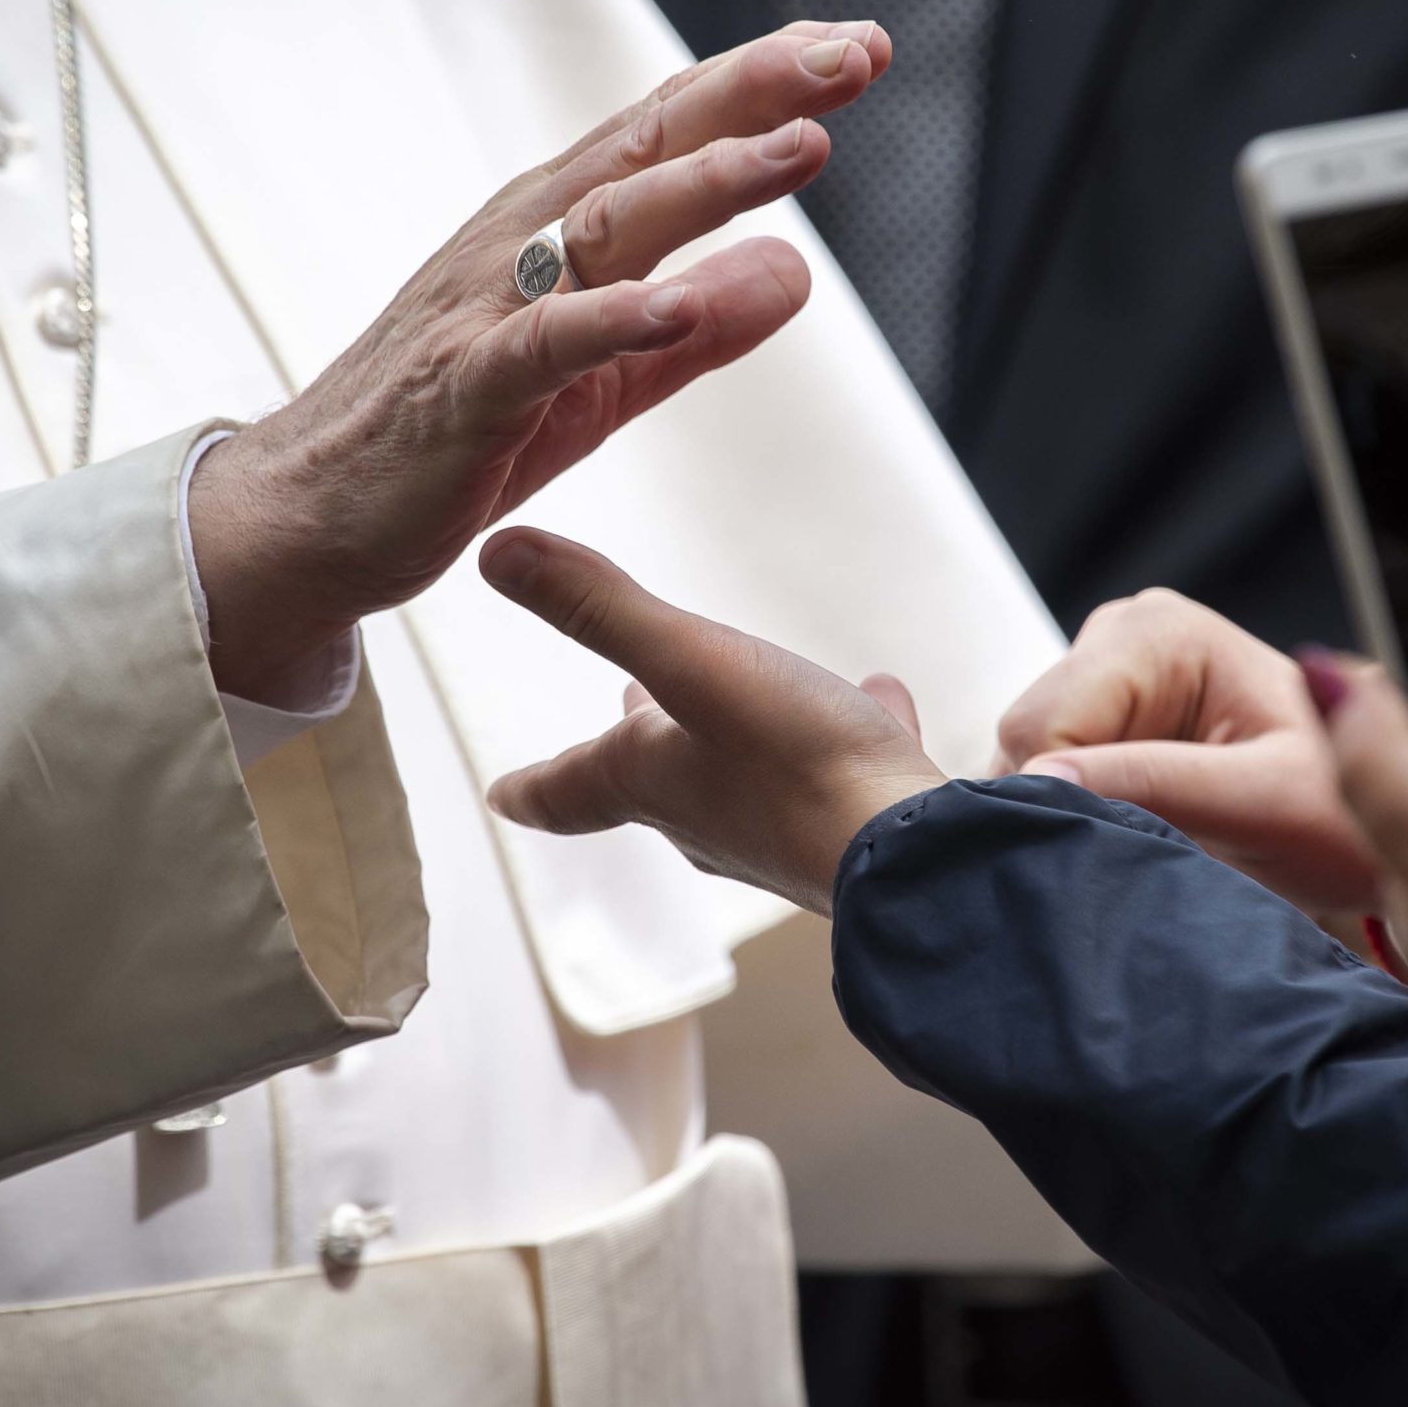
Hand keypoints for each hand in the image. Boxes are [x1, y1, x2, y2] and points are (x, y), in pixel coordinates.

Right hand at [189, 22, 889, 699]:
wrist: (314, 515)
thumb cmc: (460, 431)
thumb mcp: (610, 381)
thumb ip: (704, 327)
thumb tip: (800, 269)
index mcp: (561, 229)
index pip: (672, 131)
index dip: (764, 86)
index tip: (857, 49)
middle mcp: (525, 242)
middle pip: (650, 145)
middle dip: (755, 94)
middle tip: (852, 56)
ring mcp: (490, 308)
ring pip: (607, 225)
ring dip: (707, 183)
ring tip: (801, 152)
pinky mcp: (466, 388)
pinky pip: (544, 345)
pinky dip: (613, 320)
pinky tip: (680, 304)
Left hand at [475, 528, 944, 917]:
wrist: (910, 852)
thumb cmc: (795, 763)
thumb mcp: (691, 662)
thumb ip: (601, 608)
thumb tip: (497, 554)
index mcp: (652, 782)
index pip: (567, 789)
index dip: (529, 784)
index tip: (498, 794)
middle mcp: (708, 816)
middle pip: (654, 779)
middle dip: (635, 744)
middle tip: (619, 713)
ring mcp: (784, 828)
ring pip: (746, 776)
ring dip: (737, 737)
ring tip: (748, 694)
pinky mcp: (856, 822)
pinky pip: (843, 763)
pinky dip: (846, 729)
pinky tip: (881, 698)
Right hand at [993, 590, 1382, 911]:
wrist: (1370, 836)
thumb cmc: (1338, 814)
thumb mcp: (1263, 803)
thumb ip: (1157, 783)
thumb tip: (1049, 777)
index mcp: (1160, 631)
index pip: (1045, 724)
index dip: (1067, 798)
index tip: (1126, 845)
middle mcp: (1122, 636)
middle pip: (1027, 740)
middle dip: (1074, 805)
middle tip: (1157, 846)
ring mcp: (1107, 678)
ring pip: (1029, 764)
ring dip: (1079, 816)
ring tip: (1162, 841)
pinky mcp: (1100, 722)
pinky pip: (1048, 778)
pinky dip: (1081, 818)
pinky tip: (1137, 835)